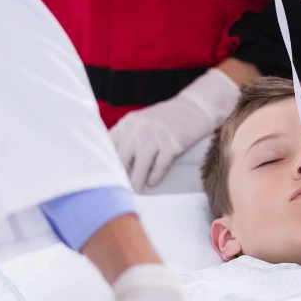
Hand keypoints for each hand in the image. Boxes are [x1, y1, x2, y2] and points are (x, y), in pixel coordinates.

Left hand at [110, 68, 239, 189]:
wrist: (194, 108)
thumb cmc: (165, 120)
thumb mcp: (141, 122)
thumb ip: (127, 138)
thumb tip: (115, 164)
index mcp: (127, 123)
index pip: (108, 146)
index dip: (106, 163)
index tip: (105, 176)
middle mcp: (138, 128)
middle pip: (122, 158)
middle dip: (119, 176)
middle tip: (118, 190)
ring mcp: (156, 135)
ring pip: (140, 165)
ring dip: (136, 181)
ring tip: (135, 191)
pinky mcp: (172, 143)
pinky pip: (159, 165)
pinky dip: (155, 176)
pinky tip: (152, 183)